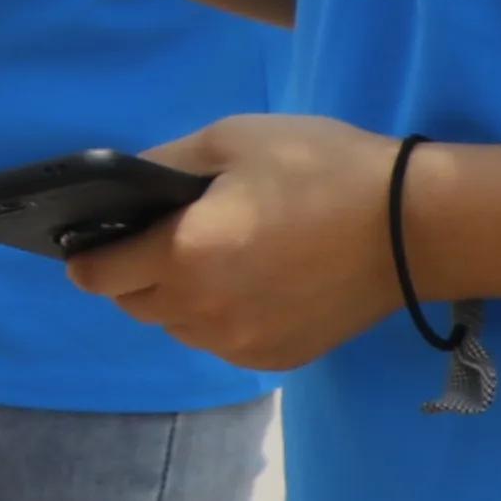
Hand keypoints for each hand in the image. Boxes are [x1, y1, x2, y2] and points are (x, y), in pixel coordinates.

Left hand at [55, 112, 405, 369]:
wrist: (413, 227)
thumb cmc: (320, 169)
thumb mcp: (232, 140)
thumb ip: (163, 164)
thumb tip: (122, 186)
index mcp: (185, 256)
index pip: (99, 276)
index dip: (87, 259)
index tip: (88, 243)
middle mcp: (205, 312)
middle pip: (135, 305)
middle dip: (133, 274)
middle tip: (162, 238)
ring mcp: (241, 344)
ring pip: (179, 328)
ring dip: (178, 299)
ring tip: (214, 256)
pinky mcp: (275, 359)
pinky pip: (221, 344)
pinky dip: (220, 318)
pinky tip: (252, 281)